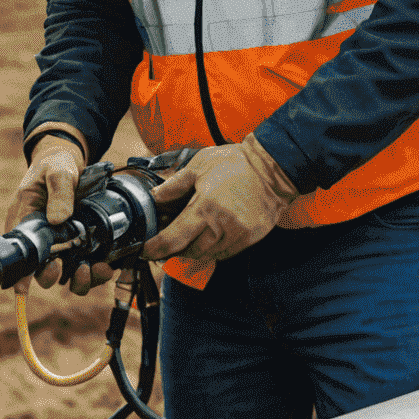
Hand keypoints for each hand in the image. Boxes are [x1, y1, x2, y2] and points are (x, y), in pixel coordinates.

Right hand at [4, 131, 107, 294]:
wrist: (68, 162)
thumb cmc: (54, 166)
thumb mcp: (57, 173)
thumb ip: (59, 193)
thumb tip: (58, 219)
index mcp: (26, 223)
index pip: (19, 255)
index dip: (19, 276)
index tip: (23, 289)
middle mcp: (42, 240)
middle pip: (41, 271)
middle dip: (52, 277)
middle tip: (68, 268)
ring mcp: (61, 244)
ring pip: (66, 275)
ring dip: (78, 280)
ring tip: (92, 270)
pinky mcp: (79, 245)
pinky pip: (86, 266)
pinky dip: (96, 271)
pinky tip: (106, 266)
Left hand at [141, 133, 296, 266]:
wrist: (273, 168)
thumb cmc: (236, 163)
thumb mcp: (200, 165)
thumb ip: (176, 184)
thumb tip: (156, 196)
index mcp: (205, 207)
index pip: (174, 238)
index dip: (156, 248)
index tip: (145, 251)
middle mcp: (221, 225)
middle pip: (189, 251)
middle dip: (174, 251)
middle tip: (164, 245)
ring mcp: (237, 235)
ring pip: (207, 254)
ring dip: (193, 250)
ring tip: (185, 240)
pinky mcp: (250, 239)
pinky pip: (225, 253)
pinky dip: (212, 249)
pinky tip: (207, 238)